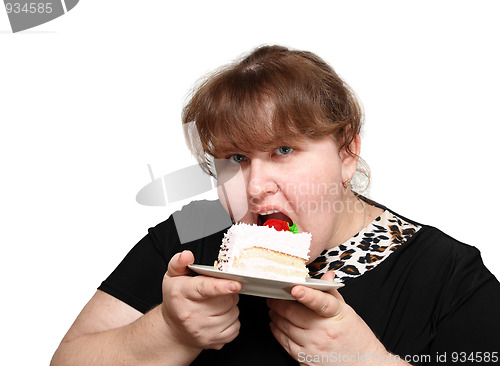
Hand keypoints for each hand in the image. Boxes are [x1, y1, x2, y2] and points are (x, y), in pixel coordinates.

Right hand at [161, 251, 241, 349]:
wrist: (173, 329)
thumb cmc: (176, 300)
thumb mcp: (173, 276)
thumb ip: (179, 262)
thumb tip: (187, 255)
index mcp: (181, 294)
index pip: (204, 288)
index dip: (222, 286)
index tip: (235, 285)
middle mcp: (190, 314)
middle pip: (226, 300)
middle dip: (228, 293)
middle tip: (217, 292)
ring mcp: (201, 330)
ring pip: (233, 313)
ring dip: (231, 307)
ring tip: (217, 305)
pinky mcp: (211, 341)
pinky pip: (235, 328)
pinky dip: (232, 321)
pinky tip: (220, 317)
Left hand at [268, 271, 395, 365]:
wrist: (364, 365)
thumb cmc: (355, 337)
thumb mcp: (347, 312)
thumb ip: (332, 293)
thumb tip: (326, 276)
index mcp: (336, 315)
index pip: (321, 302)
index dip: (307, 295)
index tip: (296, 289)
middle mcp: (324, 331)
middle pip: (294, 314)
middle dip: (279, 303)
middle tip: (273, 297)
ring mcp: (314, 347)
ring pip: (286, 327)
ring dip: (276, 316)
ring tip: (273, 309)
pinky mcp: (306, 359)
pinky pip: (285, 343)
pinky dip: (277, 332)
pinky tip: (276, 325)